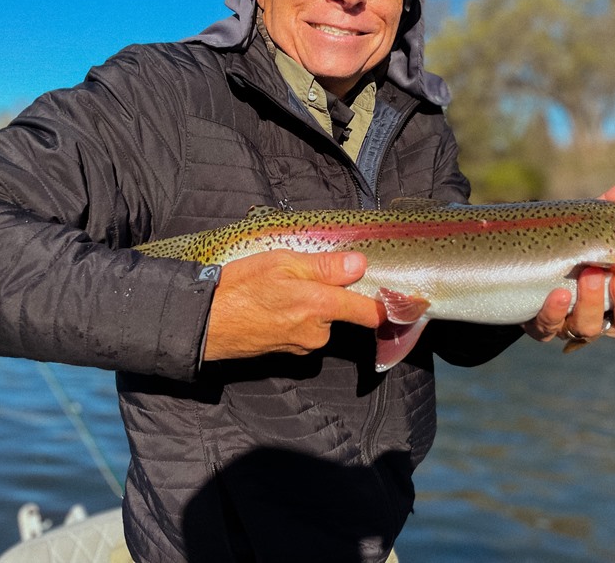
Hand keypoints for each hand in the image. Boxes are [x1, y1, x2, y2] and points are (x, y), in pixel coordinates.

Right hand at [203, 249, 384, 360]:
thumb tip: (360, 264)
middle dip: (331, 296)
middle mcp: (315, 332)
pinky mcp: (287, 352)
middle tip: (304, 275)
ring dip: (310, 306)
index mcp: (318, 306)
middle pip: (341, 313)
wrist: (203, 323)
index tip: (410, 302)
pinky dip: (295, 318)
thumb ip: (323, 266)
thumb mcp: (281, 263)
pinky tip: (272, 306)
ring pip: (320, 321)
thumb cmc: (240, 287)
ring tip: (280, 289)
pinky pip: (303, 331)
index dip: (389, 308)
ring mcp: (301, 345)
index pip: (367, 313)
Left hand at [522, 174, 614, 344]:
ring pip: (591, 328)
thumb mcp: (594, 221)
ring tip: (590, 274)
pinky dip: (554, 313)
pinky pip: (548, 328)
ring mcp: (573, 322)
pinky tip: (558, 294)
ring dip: (593, 303)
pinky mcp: (542, 326)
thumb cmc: (571, 241)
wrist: (521, 257)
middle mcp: (604, 315)